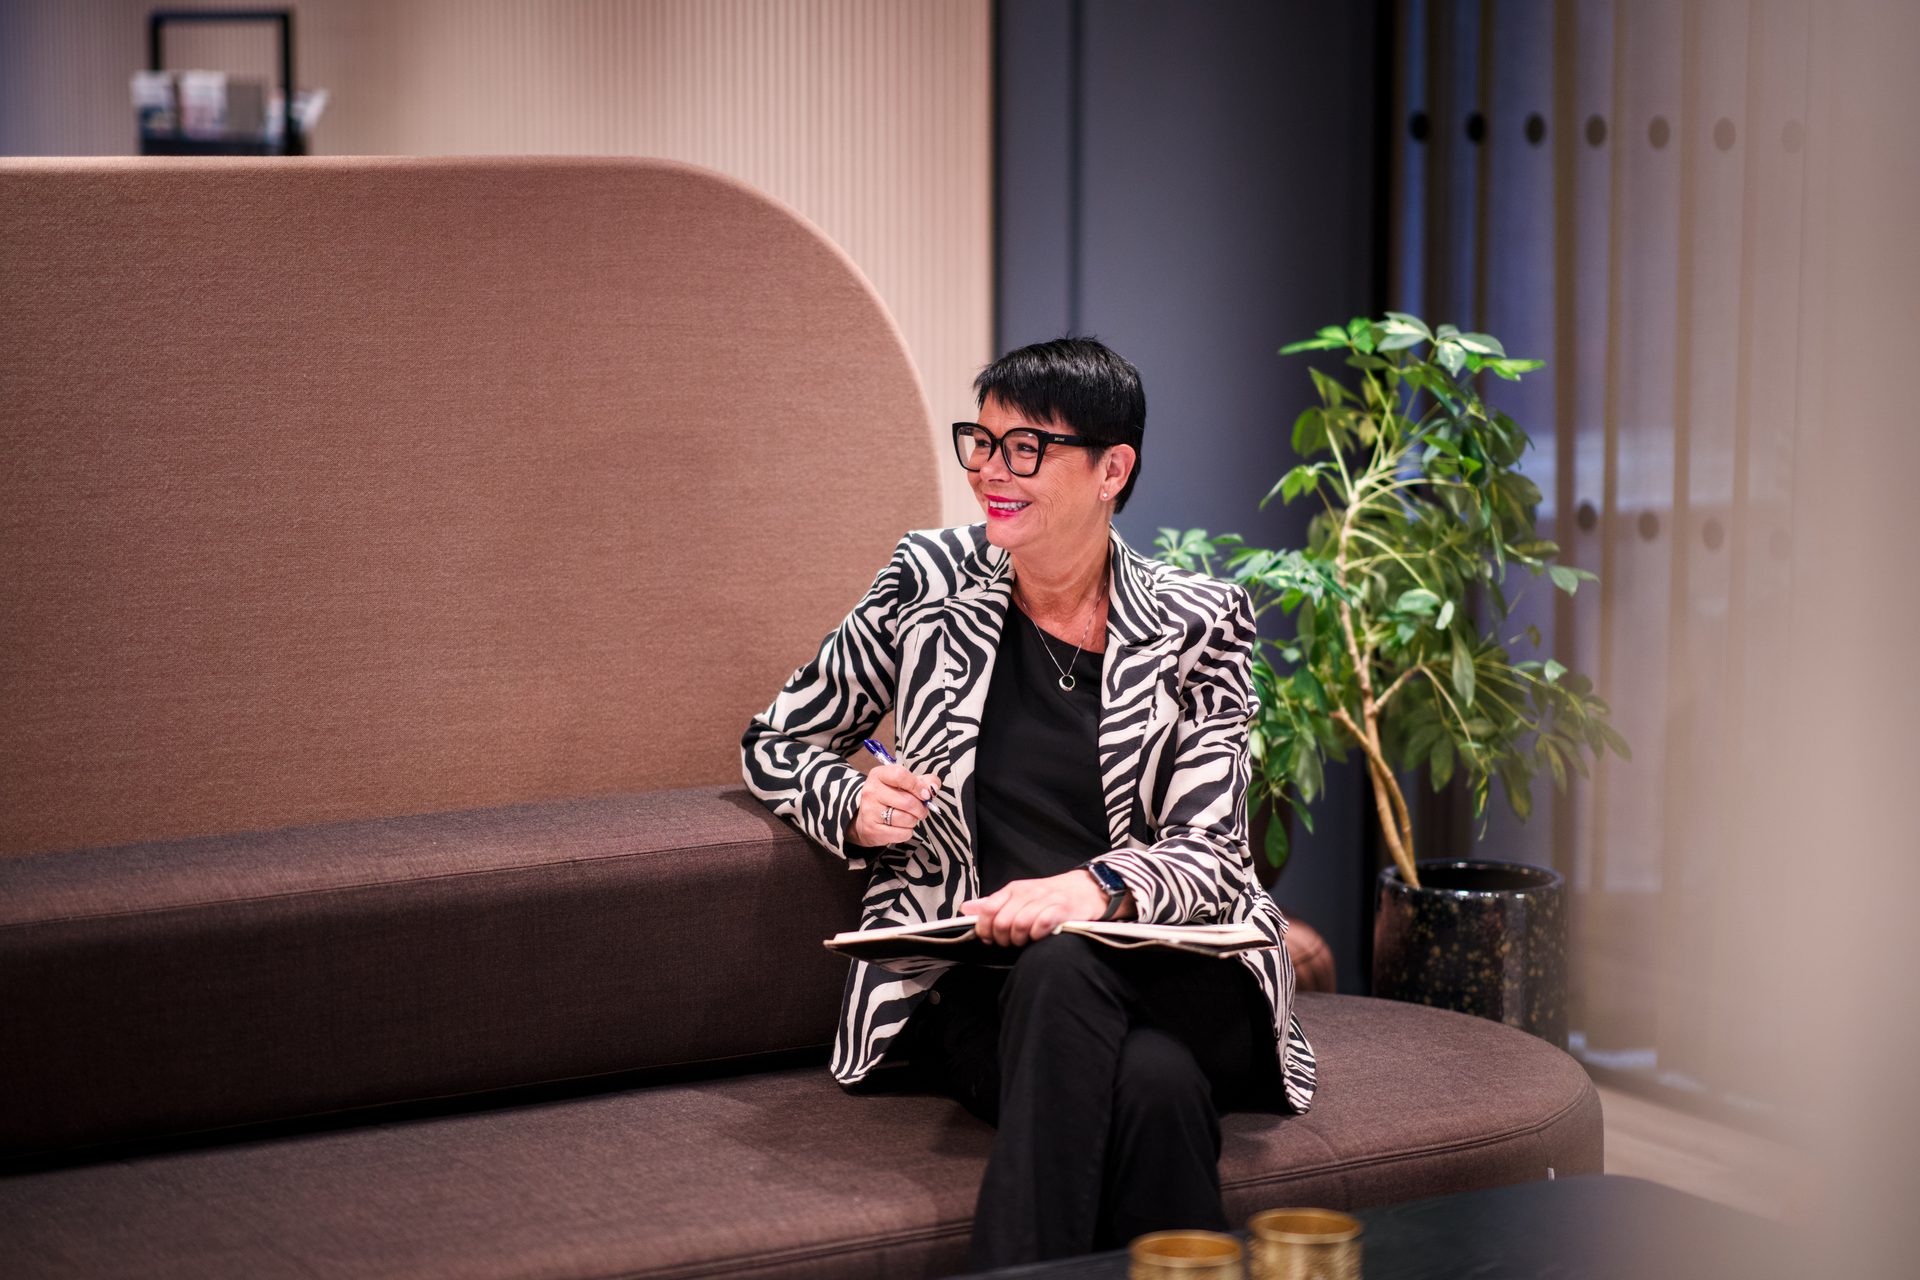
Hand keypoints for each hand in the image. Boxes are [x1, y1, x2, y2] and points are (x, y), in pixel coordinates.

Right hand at [850, 764, 941, 846]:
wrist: (866, 818)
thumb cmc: (890, 798)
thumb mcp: (904, 783)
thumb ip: (923, 781)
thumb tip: (934, 787)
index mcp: (879, 775)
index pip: (900, 775)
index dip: (918, 786)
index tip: (925, 794)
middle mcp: (871, 791)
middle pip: (907, 801)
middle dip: (920, 808)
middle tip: (920, 810)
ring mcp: (870, 811)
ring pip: (906, 818)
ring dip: (914, 820)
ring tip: (909, 817)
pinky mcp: (872, 830)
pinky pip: (902, 833)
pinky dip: (907, 832)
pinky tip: (900, 827)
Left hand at [961, 869, 1126, 946]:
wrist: (1086, 888)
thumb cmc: (1049, 896)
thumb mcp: (1018, 896)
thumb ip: (992, 904)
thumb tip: (966, 909)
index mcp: (1013, 890)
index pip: (988, 910)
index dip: (985, 929)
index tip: (990, 939)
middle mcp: (1027, 892)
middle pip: (1002, 922)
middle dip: (1004, 939)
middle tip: (1012, 942)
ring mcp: (1045, 900)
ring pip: (1020, 925)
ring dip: (1021, 939)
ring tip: (1026, 940)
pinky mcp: (1062, 909)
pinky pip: (1042, 924)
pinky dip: (1037, 935)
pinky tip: (1040, 936)